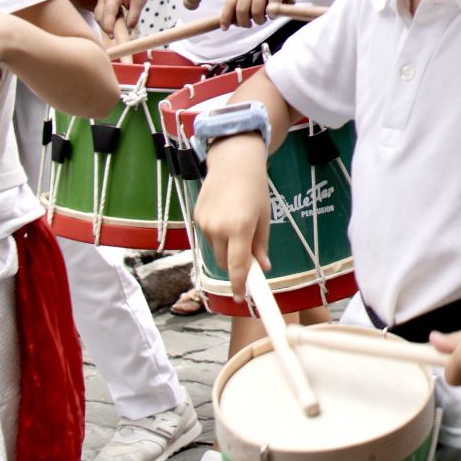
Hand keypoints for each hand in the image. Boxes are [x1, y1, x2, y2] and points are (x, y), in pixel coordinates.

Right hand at [95, 0, 150, 34]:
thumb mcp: (139, 4)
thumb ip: (133, 17)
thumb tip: (128, 30)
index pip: (108, 14)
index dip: (109, 26)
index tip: (112, 36)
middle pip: (99, 16)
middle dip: (105, 27)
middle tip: (115, 36)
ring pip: (98, 16)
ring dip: (105, 24)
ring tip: (116, 29)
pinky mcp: (102, 1)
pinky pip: (100, 14)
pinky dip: (105, 20)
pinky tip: (115, 23)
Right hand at [195, 135, 273, 283]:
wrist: (233, 162)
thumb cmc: (254, 188)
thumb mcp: (264, 216)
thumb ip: (261, 244)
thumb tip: (263, 267)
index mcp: (240, 228)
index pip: (238, 266)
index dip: (239, 285)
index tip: (240, 298)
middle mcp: (218, 228)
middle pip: (225, 262)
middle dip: (236, 265)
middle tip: (249, 257)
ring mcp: (205, 224)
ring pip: (216, 250)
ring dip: (227, 249)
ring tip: (238, 226)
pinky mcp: (196, 218)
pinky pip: (209, 237)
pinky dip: (218, 236)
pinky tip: (226, 218)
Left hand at [221, 0, 297, 28]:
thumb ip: (245, 3)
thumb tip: (233, 22)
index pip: (230, 3)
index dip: (225, 17)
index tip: (225, 28)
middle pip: (241, 10)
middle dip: (244, 22)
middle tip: (250, 25)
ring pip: (256, 12)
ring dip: (260, 21)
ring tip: (264, 19)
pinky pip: (271, 10)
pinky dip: (272, 16)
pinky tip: (274, 13)